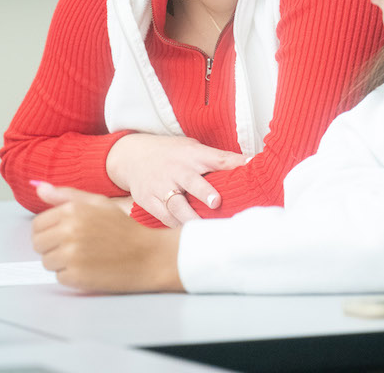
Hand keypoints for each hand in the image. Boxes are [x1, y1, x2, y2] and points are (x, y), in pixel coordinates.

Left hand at [31, 184, 183, 292]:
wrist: (149, 255)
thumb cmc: (124, 228)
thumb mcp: (99, 203)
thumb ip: (66, 195)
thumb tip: (39, 188)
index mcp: (72, 210)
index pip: (37, 225)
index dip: (49, 231)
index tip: (65, 235)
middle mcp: (69, 230)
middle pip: (38, 245)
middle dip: (53, 247)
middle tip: (77, 247)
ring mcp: (71, 254)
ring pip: (47, 262)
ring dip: (62, 263)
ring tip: (86, 257)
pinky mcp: (76, 276)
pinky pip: (59, 278)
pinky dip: (72, 276)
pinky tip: (91, 268)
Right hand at [106, 134, 245, 226]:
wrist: (133, 157)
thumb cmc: (172, 155)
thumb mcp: (192, 149)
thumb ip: (215, 159)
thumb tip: (250, 167)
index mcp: (193, 155)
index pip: (217, 158)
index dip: (234, 162)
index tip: (250, 166)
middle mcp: (177, 170)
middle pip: (192, 182)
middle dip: (204, 192)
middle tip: (215, 202)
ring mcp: (162, 186)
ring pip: (177, 206)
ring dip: (190, 218)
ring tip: (203, 230)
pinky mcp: (150, 201)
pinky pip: (165, 217)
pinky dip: (177, 226)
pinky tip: (189, 235)